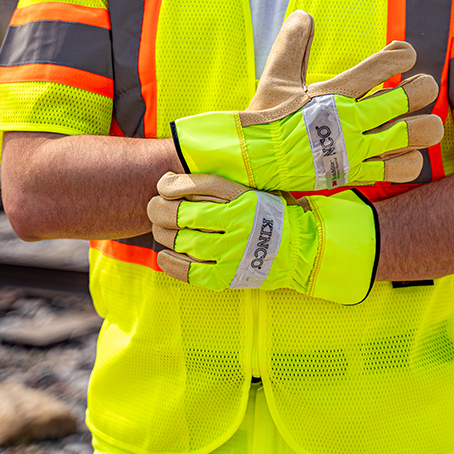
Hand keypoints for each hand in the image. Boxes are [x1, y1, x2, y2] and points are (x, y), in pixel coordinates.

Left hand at [147, 172, 378, 304]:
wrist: (300, 251)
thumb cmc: (270, 216)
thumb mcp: (254, 190)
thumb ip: (224, 183)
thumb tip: (179, 177)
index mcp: (245, 197)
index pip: (200, 185)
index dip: (173, 184)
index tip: (163, 184)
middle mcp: (239, 223)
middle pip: (183, 215)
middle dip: (159, 210)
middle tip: (153, 207)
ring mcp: (233, 252)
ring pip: (183, 241)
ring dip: (163, 234)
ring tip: (159, 229)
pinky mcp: (228, 276)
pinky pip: (190, 271)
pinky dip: (171, 262)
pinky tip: (164, 254)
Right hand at [170, 10, 442, 191]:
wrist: (251, 166)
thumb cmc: (264, 120)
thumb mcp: (276, 78)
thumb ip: (293, 44)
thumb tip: (303, 14)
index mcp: (333, 93)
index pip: (384, 65)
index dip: (403, 54)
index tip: (403, 54)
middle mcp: (351, 120)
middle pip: (412, 95)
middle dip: (422, 87)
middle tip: (418, 88)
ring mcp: (357, 150)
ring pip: (416, 135)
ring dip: (424, 127)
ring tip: (419, 124)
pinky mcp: (358, 174)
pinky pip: (401, 169)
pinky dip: (409, 160)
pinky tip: (402, 153)